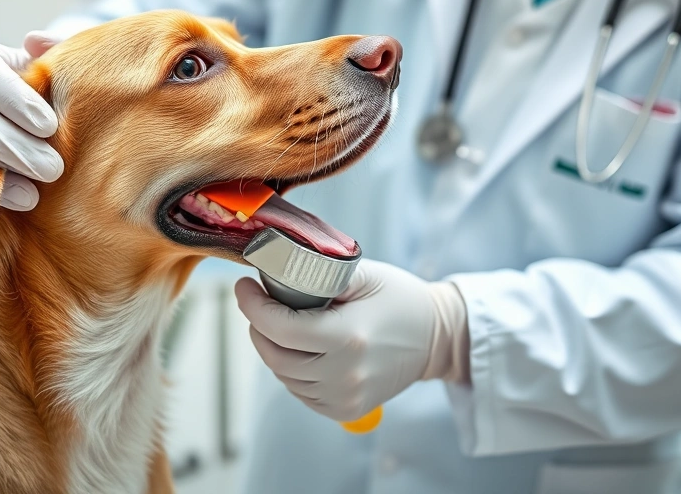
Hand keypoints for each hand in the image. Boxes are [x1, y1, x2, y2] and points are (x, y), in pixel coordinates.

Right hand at [0, 31, 63, 210]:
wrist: (18, 114)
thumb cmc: (38, 85)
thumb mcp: (49, 63)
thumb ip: (56, 50)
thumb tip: (36, 41)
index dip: (15, 100)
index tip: (49, 126)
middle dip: (11, 144)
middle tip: (53, 168)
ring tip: (38, 189)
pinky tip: (22, 200)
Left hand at [236, 259, 468, 421]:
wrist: (436, 338)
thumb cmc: (399, 300)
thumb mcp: (364, 274)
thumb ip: (318, 273)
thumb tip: (272, 270)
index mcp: (348, 337)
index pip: (279, 327)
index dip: (252, 306)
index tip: (244, 286)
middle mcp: (344, 374)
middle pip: (274, 355)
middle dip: (257, 326)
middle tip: (258, 303)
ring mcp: (345, 397)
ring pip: (283, 376)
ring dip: (273, 348)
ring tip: (282, 324)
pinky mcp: (345, 410)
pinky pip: (299, 391)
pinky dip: (291, 370)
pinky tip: (301, 349)